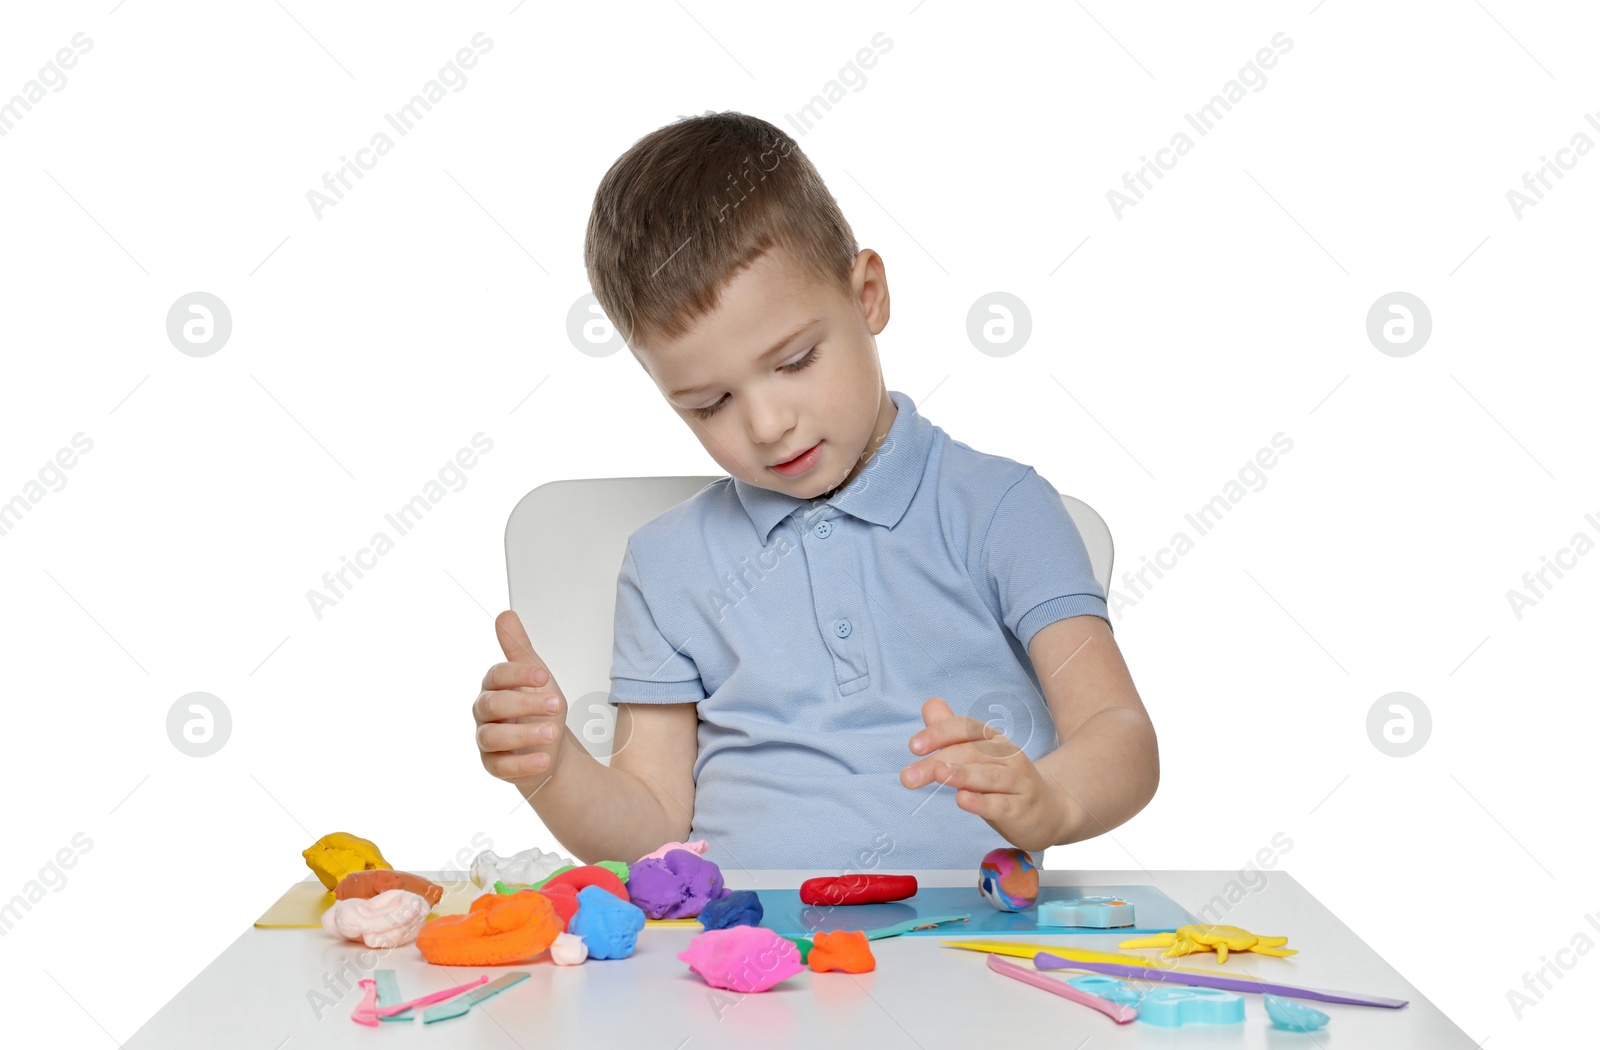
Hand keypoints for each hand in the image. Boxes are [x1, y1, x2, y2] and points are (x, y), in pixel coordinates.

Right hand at [473, 610, 569, 786]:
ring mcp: (486, 740)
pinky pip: (501, 767)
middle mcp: (485, 712)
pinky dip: (523, 764)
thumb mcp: (536, 675)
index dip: (519, 675)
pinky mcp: (493, 765)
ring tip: (552, 733)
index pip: (497, 676)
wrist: (549, 746)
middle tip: (557, 705)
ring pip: (493, 737)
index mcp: (493, 686)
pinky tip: (544, 760)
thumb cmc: (539, 707)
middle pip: (492, 705)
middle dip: (524, 704)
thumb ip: (519, 648)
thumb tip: (505, 615)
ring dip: (523, 735)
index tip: (545, 676)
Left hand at [899, 697, 1067, 853]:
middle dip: (937, 762)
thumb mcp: (978, 755)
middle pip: (971, 753)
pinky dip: (981, 802)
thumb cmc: (1004, 782)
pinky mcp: (1022, 809)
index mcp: (994, 740)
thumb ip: (952, 731)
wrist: (1050, 811)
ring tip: (938, 774)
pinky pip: (1001, 804)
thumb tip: (930, 705)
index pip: (966, 728)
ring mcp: (1018, 783)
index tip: (913, 746)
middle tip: (908, 776)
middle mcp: (1008, 756)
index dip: (939, 733)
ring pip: (989, 776)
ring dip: (962, 774)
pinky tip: (962, 800)